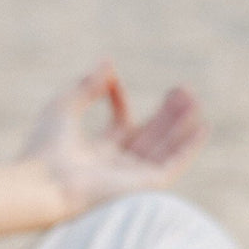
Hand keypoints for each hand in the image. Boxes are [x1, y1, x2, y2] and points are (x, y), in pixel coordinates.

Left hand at [19, 60, 207, 217]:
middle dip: (166, 112)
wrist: (48, 183)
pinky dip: (190, 147)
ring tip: (195, 99)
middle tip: (182, 89)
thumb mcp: (64, 108)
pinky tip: (202, 126)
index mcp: (98, 153)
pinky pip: (175, 164)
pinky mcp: (148, 185)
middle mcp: (120, 167)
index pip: (120, 125)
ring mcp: (135, 177)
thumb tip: (109, 63)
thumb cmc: (46, 150)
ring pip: (166, 147)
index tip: (113, 78)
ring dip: (182, 124)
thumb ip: (87, 86)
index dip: (118, 100)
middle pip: (151, 135)